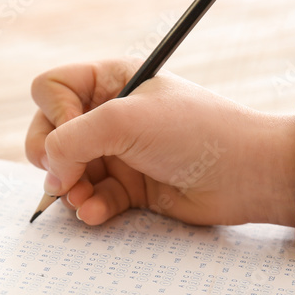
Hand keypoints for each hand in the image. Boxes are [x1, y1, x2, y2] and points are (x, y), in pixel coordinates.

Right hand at [25, 59, 294, 226]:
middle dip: (53, 158)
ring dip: (70, 189)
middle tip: (65, 176)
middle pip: (49, 133)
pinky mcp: (128, 188)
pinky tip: (98, 213)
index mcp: (110, 81)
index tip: (76, 130)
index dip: (53, 112)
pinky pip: (90, 198)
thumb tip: (49, 172)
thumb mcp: (126, 121)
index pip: (50, 88)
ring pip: (66, 171)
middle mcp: (110, 114)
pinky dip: (89, 207)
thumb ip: (72, 140)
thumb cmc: (195, 133)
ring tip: (84, 200)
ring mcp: (118, 152)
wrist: (245, 175)